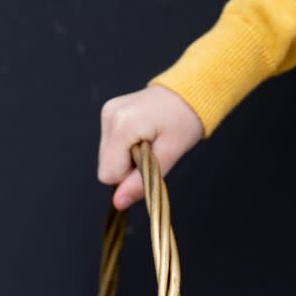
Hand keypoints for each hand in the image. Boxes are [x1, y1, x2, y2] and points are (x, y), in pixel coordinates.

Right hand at [98, 85, 203, 208]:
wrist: (189, 92)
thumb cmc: (185, 121)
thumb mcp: (169, 155)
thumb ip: (142, 182)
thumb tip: (118, 203)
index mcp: (124, 125)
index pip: (109, 174)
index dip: (129, 178)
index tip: (148, 164)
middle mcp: (110, 116)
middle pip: (106, 166)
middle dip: (128, 168)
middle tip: (151, 152)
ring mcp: (108, 112)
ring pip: (107, 157)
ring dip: (127, 158)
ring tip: (148, 142)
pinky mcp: (109, 112)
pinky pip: (110, 144)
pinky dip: (125, 147)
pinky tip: (142, 135)